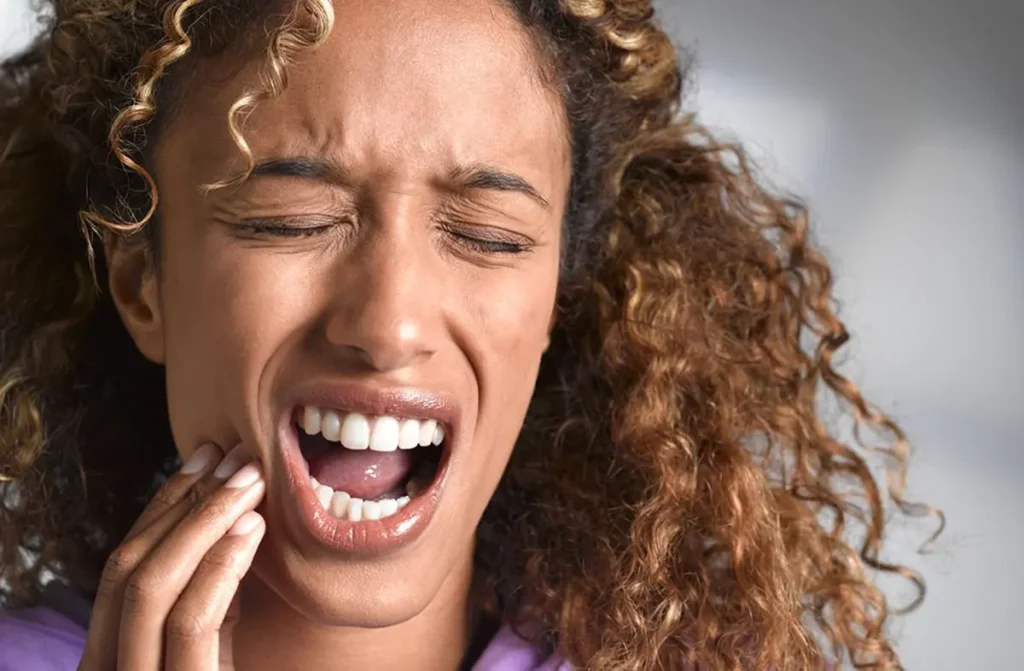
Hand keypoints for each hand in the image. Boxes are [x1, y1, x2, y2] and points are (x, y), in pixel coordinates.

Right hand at [78, 443, 265, 669]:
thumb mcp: (212, 645)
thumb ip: (209, 596)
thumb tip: (232, 519)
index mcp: (109, 652)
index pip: (127, 562)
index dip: (165, 502)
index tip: (206, 455)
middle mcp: (107, 667)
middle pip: (130, 566)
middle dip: (186, 502)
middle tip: (237, 457)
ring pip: (151, 586)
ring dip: (205, 521)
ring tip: (251, 482)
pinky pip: (190, 623)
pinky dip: (219, 568)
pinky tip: (250, 528)